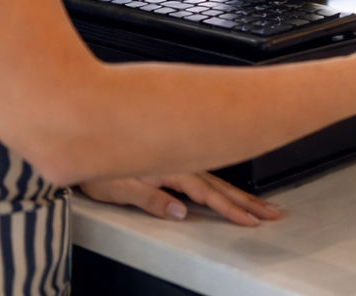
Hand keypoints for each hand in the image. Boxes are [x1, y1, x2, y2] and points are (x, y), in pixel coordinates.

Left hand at [77, 172, 279, 226]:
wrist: (82, 134)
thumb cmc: (95, 165)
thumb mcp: (117, 186)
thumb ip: (151, 198)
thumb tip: (180, 212)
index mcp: (170, 169)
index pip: (207, 195)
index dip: (230, 210)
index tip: (250, 221)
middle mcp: (178, 162)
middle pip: (220, 186)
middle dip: (247, 201)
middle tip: (272, 213)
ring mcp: (179, 159)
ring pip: (217, 179)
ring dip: (240, 193)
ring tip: (261, 204)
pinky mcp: (174, 160)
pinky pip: (207, 173)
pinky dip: (223, 184)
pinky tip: (231, 191)